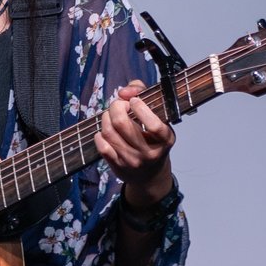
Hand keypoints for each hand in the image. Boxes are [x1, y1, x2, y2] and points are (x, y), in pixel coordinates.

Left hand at [94, 83, 174, 203]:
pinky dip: (100, 134)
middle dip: (116, 106)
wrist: (150, 173)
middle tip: (119, 104)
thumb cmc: (153, 137)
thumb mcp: (157, 115)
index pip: (153, 125)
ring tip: (111, 115)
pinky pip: (102, 145)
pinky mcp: (118, 166)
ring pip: (108, 132)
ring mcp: (132, 161)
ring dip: (106, 117)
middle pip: (122, 124)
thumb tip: (123, 92)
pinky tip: (106, 131)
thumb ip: (142, 94)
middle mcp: (149, 152)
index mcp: (165, 139)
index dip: (140, 108)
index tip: (134, 101)